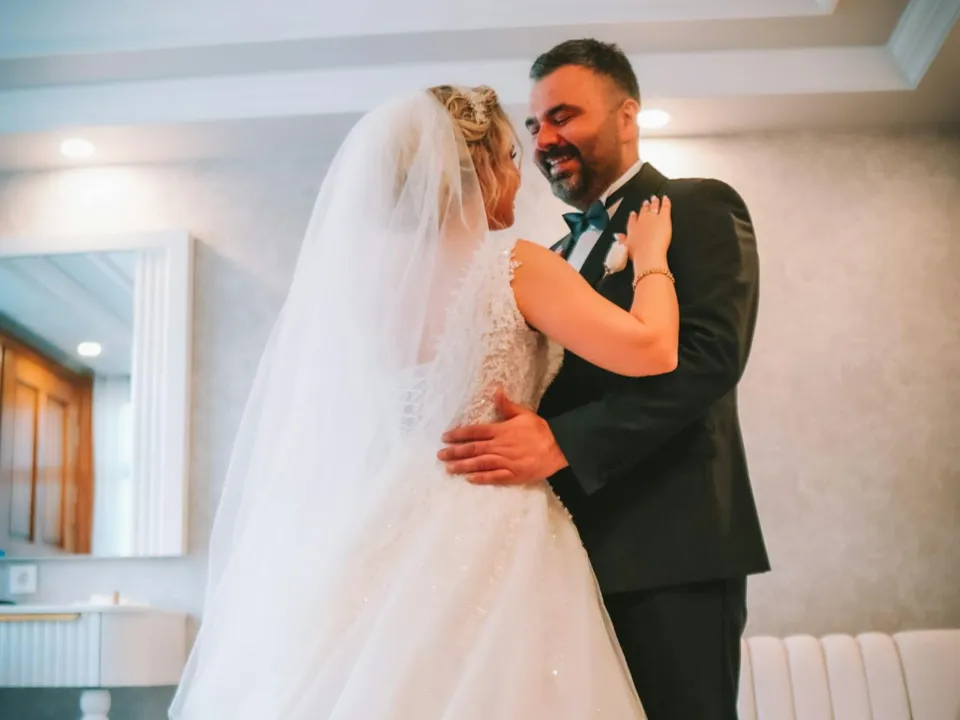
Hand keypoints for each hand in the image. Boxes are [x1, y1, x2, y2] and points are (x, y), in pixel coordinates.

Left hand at [437, 389, 567, 484]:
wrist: (559, 447)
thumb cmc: (540, 430)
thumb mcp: (523, 414)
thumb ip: (506, 405)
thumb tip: (495, 391)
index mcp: (500, 430)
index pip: (474, 432)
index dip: (458, 434)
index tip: (445, 437)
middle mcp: (499, 446)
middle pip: (472, 449)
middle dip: (455, 452)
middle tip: (440, 455)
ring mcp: (505, 462)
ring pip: (479, 464)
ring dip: (462, 466)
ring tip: (448, 468)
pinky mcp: (513, 475)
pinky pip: (493, 477)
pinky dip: (481, 478)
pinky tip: (469, 479)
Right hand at [617, 195, 671, 266]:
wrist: (648, 254)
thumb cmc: (638, 254)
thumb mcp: (625, 247)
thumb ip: (622, 239)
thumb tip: (617, 236)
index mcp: (633, 228)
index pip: (632, 219)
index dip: (633, 215)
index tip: (634, 213)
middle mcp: (642, 221)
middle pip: (643, 211)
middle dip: (645, 206)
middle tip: (646, 202)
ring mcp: (653, 217)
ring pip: (653, 206)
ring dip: (654, 202)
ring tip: (655, 198)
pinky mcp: (663, 217)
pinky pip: (665, 206)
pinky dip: (665, 201)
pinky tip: (666, 198)